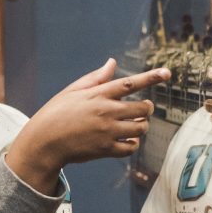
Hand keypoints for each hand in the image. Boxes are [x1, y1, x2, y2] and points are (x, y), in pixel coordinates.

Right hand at [6, 59, 167, 193]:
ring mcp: (107, 132)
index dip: (150, 77)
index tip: (167, 73)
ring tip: (136, 124)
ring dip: (142, 126)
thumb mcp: (73, 90)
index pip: (130, 83)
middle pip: (142, 108)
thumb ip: (96, 77)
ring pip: (140, 128)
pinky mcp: (105, 150)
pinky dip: (133, 143)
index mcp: (98, 95)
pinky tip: (128, 139)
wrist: (44, 142)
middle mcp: (106, 112)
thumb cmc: (56, 112)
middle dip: (147, 108)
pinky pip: (131, 147)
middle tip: (144, 108)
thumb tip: (112, 62)